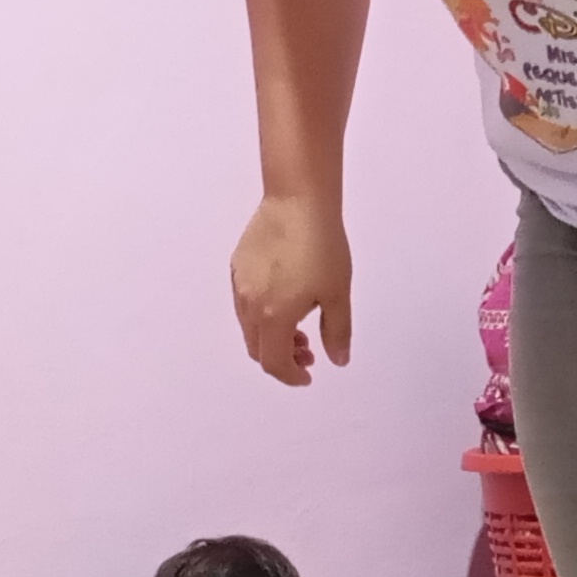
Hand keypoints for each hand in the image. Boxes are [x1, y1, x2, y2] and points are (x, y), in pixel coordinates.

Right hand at [230, 193, 352, 384]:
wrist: (298, 200)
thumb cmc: (321, 245)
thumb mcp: (338, 293)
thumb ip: (337, 332)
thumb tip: (338, 360)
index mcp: (274, 316)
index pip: (275, 363)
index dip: (292, 377)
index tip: (309, 375)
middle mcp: (250, 305)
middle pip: (258, 350)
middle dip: (282, 359)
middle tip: (308, 351)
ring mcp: (241, 285)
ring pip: (249, 328)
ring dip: (271, 338)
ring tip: (299, 326)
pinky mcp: (238, 267)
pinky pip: (244, 305)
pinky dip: (262, 317)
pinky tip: (284, 300)